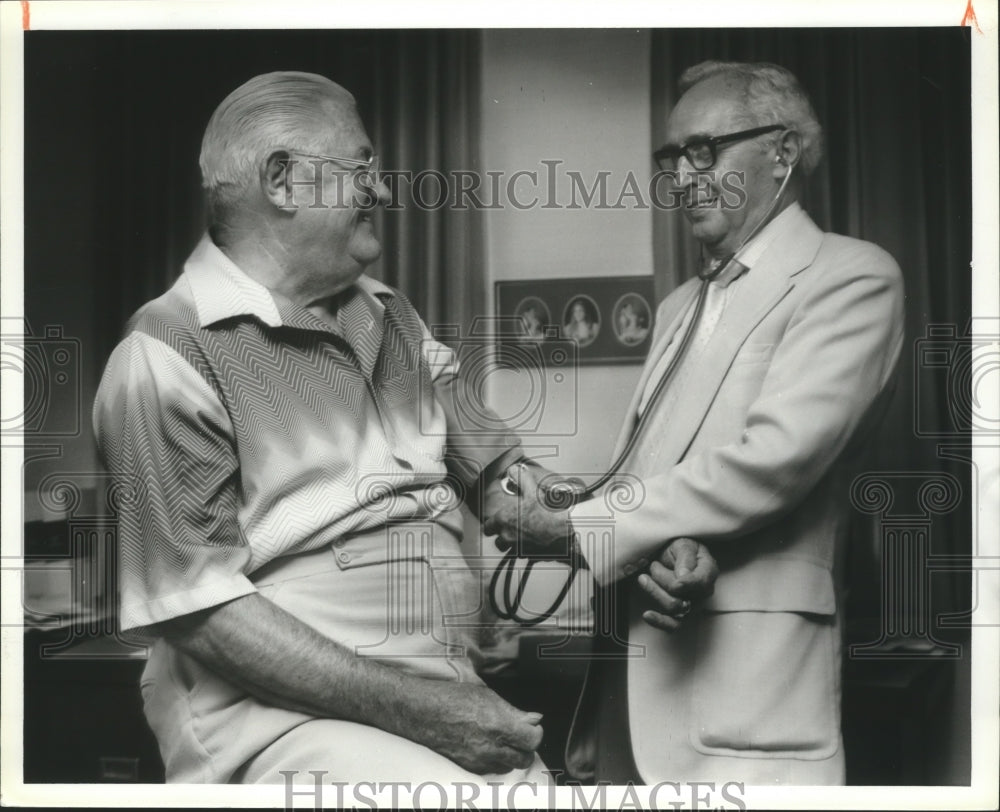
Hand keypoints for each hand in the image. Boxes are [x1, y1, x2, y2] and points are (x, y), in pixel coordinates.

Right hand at [418, 681, 543, 773]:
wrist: (421, 712)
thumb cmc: (451, 698)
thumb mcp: (487, 696)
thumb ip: (513, 711)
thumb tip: (534, 718)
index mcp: (498, 725)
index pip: (532, 740)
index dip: (535, 732)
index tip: (531, 726)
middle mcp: (491, 747)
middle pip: (524, 758)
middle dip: (525, 747)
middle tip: (519, 734)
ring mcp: (479, 760)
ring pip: (508, 766)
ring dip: (510, 755)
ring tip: (501, 740)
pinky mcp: (468, 767)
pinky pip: (491, 769)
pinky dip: (494, 760)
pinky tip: (487, 746)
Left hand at [482, 462, 573, 558]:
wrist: (566, 529)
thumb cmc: (548, 512)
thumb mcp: (532, 489)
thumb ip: (520, 478)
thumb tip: (513, 470)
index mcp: (503, 520)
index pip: (487, 526)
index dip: (492, 523)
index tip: (499, 520)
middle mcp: (507, 535)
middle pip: (497, 539)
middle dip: (502, 534)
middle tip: (512, 527)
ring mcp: (517, 547)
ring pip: (509, 548)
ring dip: (513, 543)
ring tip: (523, 534)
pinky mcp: (529, 555)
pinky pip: (523, 554)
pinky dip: (527, 549)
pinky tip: (535, 540)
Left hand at [638, 537, 718, 631]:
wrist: (672, 556)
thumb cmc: (679, 549)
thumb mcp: (683, 544)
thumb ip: (686, 558)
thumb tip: (683, 577)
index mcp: (708, 570)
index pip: (700, 582)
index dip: (685, 582)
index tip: (670, 576)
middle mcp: (704, 591)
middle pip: (683, 595)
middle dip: (660, 579)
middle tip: (654, 565)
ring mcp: (693, 603)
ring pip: (673, 608)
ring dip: (654, 590)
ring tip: (646, 577)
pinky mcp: (682, 613)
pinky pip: (673, 624)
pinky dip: (659, 621)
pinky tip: (647, 615)